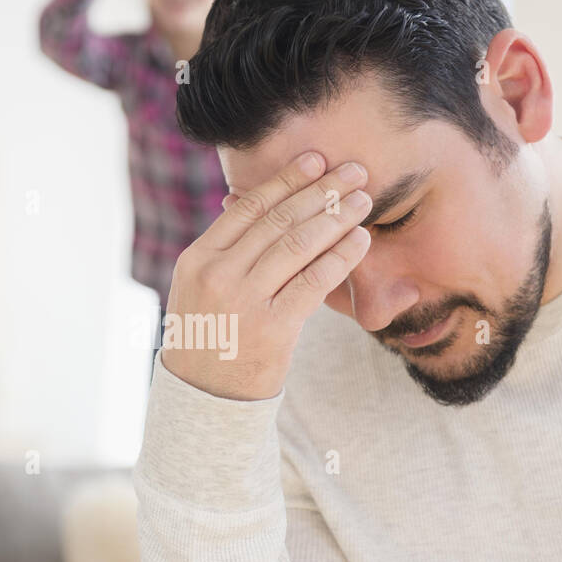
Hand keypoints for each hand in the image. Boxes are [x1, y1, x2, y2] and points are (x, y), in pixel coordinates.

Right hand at [160, 152, 372, 400]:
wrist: (204, 401)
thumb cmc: (210, 339)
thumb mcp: (199, 290)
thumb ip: (226, 251)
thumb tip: (258, 204)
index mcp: (197, 259)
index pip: (247, 207)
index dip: (285, 179)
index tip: (315, 160)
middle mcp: (217, 275)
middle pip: (278, 220)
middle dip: (320, 191)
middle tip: (353, 171)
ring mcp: (244, 302)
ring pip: (297, 244)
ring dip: (336, 217)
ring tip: (363, 201)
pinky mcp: (272, 329)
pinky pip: (314, 282)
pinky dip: (341, 256)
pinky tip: (360, 240)